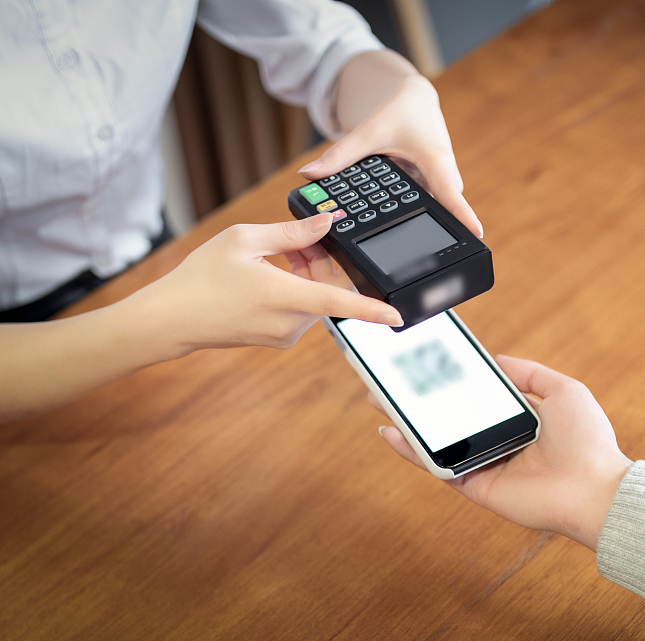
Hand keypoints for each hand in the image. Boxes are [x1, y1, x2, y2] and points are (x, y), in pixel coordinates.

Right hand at [137, 213, 401, 354]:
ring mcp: (285, 335)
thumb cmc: (200, 278)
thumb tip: (328, 222)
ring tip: (277, 254)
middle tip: (299, 239)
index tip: (398, 316)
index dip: (373, 311)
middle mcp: (290, 323)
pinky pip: (300, 309)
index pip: (340, 305)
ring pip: (315, 299)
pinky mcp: (278, 339)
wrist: (170, 320)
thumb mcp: (244, 241)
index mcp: (285, 297)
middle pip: (328, 290)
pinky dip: (295, 289)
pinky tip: (272, 274)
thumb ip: (292, 233)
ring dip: (307, 274)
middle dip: (322, 262)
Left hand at [298, 50, 482, 236]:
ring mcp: (439, 181)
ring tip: (395, 238)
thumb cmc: (399, 111)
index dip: (464, 215)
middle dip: (429, 227)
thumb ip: (340, 154)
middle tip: (411, 251)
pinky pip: (425, 202)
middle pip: (441, 207)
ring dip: (417, 218)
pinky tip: (390, 216)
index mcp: (435, 159)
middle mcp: (443, 173)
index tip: (476, 234)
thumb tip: (309, 174)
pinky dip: (410, 208)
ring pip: (433, 206)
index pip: (451, 193)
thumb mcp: (367, 131)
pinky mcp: (433, 184)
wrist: (415, 98)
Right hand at [373, 355, 632, 550]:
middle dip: (421, 401)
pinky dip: (413, 453)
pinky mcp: (476, 487)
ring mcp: (486, 465)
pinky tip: (392, 433)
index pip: (479, 398)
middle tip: (394, 380)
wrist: (594, 487)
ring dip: (407, 423)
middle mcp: (500, 442)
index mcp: (520, 420)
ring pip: (439, 442)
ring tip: (380, 400)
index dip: (452, 381)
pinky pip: (439, 468)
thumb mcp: (564, 390)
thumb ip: (529, 373)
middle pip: (452, 419)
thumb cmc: (587, 440)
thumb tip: (498, 359)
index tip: (428, 362)